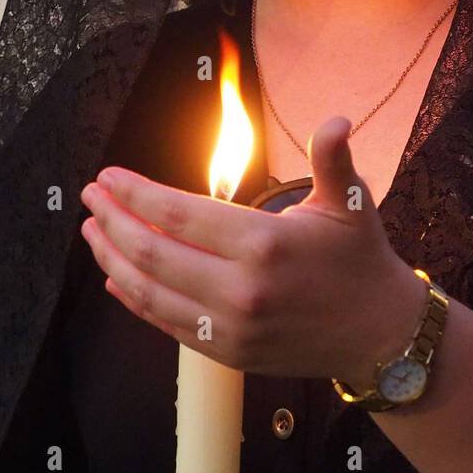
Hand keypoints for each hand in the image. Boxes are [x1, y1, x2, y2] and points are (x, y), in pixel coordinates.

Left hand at [79, 116, 424, 385]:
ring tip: (92, 230)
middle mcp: (241, 289)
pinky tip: (116, 276)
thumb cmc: (360, 258)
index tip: (108, 176)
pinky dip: (134, 298)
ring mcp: (231, 327)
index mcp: (264, 244)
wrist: (381, 334)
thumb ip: (332, 159)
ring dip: (112, 258)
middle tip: (90, 196)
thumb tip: (337, 120)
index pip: (178, 215)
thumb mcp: (351, 203)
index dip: (135, 193)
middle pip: (152, 252)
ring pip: (149, 292)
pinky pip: (166, 324)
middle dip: (112, 219)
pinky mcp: (228, 353)